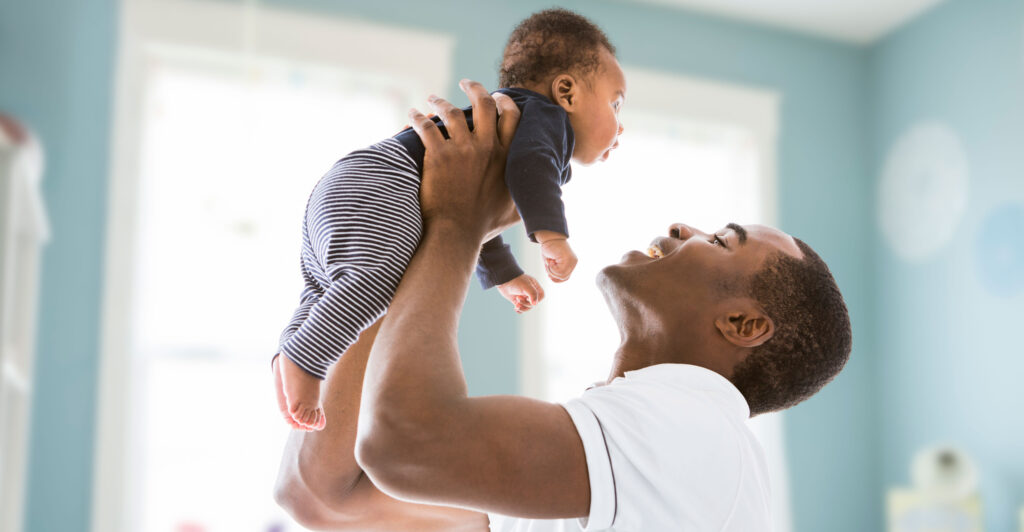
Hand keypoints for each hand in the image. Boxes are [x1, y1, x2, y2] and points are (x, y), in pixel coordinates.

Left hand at [409, 80, 521, 242]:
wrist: (457, 234)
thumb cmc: (485, 226)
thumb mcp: (516, 210)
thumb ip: (528, 198)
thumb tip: (545, 198)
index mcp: (507, 156)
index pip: (511, 117)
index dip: (504, 102)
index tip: (496, 96)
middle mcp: (487, 147)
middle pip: (484, 105)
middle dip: (475, 88)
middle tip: (466, 83)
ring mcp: (462, 150)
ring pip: (451, 111)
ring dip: (440, 101)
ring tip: (432, 98)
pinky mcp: (438, 156)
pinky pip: (426, 127)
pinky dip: (416, 118)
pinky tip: (411, 115)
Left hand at [498, 274, 544, 312]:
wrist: (503, 280)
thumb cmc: (515, 281)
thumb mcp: (526, 286)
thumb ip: (532, 294)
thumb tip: (535, 304)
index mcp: (534, 287)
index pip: (541, 296)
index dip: (536, 300)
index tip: (528, 298)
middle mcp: (530, 292)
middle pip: (533, 304)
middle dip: (525, 303)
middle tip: (518, 298)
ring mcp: (523, 297)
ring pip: (527, 307)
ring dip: (522, 308)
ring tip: (516, 305)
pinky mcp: (517, 300)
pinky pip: (521, 309)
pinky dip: (519, 310)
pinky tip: (515, 308)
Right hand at [540, 238, 577, 282]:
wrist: (549, 236)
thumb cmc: (549, 248)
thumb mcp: (552, 262)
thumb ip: (555, 270)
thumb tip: (555, 279)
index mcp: (571, 263)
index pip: (565, 277)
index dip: (556, 278)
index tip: (549, 273)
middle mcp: (573, 262)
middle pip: (564, 278)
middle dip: (553, 275)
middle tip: (548, 265)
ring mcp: (572, 261)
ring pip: (562, 276)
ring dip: (551, 271)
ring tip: (549, 261)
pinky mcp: (568, 259)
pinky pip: (559, 271)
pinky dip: (551, 268)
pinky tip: (549, 260)